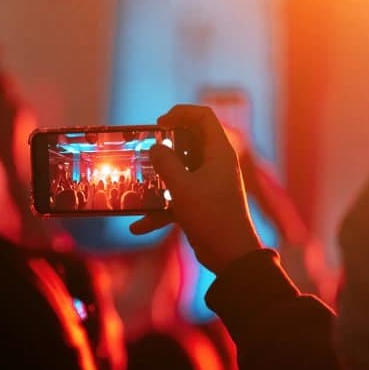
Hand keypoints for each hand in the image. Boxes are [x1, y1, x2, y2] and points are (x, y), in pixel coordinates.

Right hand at [129, 104, 262, 273]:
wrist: (230, 256)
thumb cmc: (210, 216)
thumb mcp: (182, 187)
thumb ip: (166, 163)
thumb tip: (155, 148)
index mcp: (219, 152)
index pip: (203, 117)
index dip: (180, 113)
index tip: (158, 123)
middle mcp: (216, 164)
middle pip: (189, 142)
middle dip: (164, 146)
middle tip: (145, 149)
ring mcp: (209, 184)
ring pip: (180, 170)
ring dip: (159, 178)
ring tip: (138, 183)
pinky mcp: (202, 203)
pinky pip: (178, 198)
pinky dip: (160, 210)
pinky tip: (138, 226)